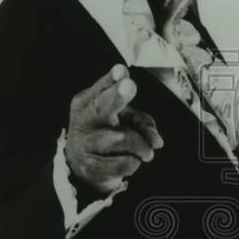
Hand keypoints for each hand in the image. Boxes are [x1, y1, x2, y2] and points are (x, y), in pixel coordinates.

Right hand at [65, 64, 163, 193]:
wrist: (81, 168)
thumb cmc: (105, 134)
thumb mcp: (121, 119)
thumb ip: (140, 120)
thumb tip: (157, 141)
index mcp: (87, 101)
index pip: (101, 88)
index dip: (112, 79)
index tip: (122, 70)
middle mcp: (84, 120)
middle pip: (102, 107)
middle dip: (117, 96)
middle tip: (130, 85)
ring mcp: (85, 144)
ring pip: (122, 138)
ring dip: (141, 146)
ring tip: (146, 152)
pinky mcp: (91, 168)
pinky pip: (123, 163)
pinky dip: (134, 163)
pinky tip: (130, 161)